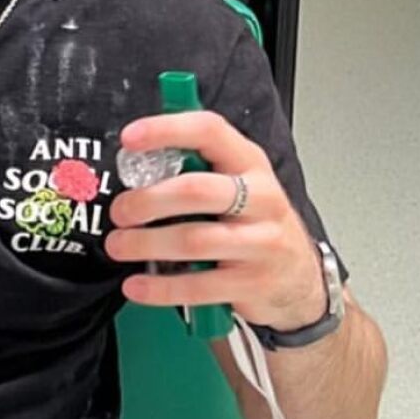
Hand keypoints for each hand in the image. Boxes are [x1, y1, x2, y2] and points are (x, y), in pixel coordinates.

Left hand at [107, 110, 326, 332]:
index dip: (167, 131)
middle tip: (120, 212)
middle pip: (196, 191)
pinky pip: (198, 286)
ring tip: (119, 246)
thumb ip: (198, 168)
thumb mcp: (240, 185)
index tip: (130, 139)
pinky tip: (136, 285)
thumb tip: (138, 158)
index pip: (210, 132)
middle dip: (147, 201)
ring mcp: (261, 243)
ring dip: (145, 244)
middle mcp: (261, 199)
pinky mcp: (252, 283)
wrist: (300, 279)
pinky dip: (160, 288)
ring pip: (193, 240)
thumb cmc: (257, 224)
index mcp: (250, 164)